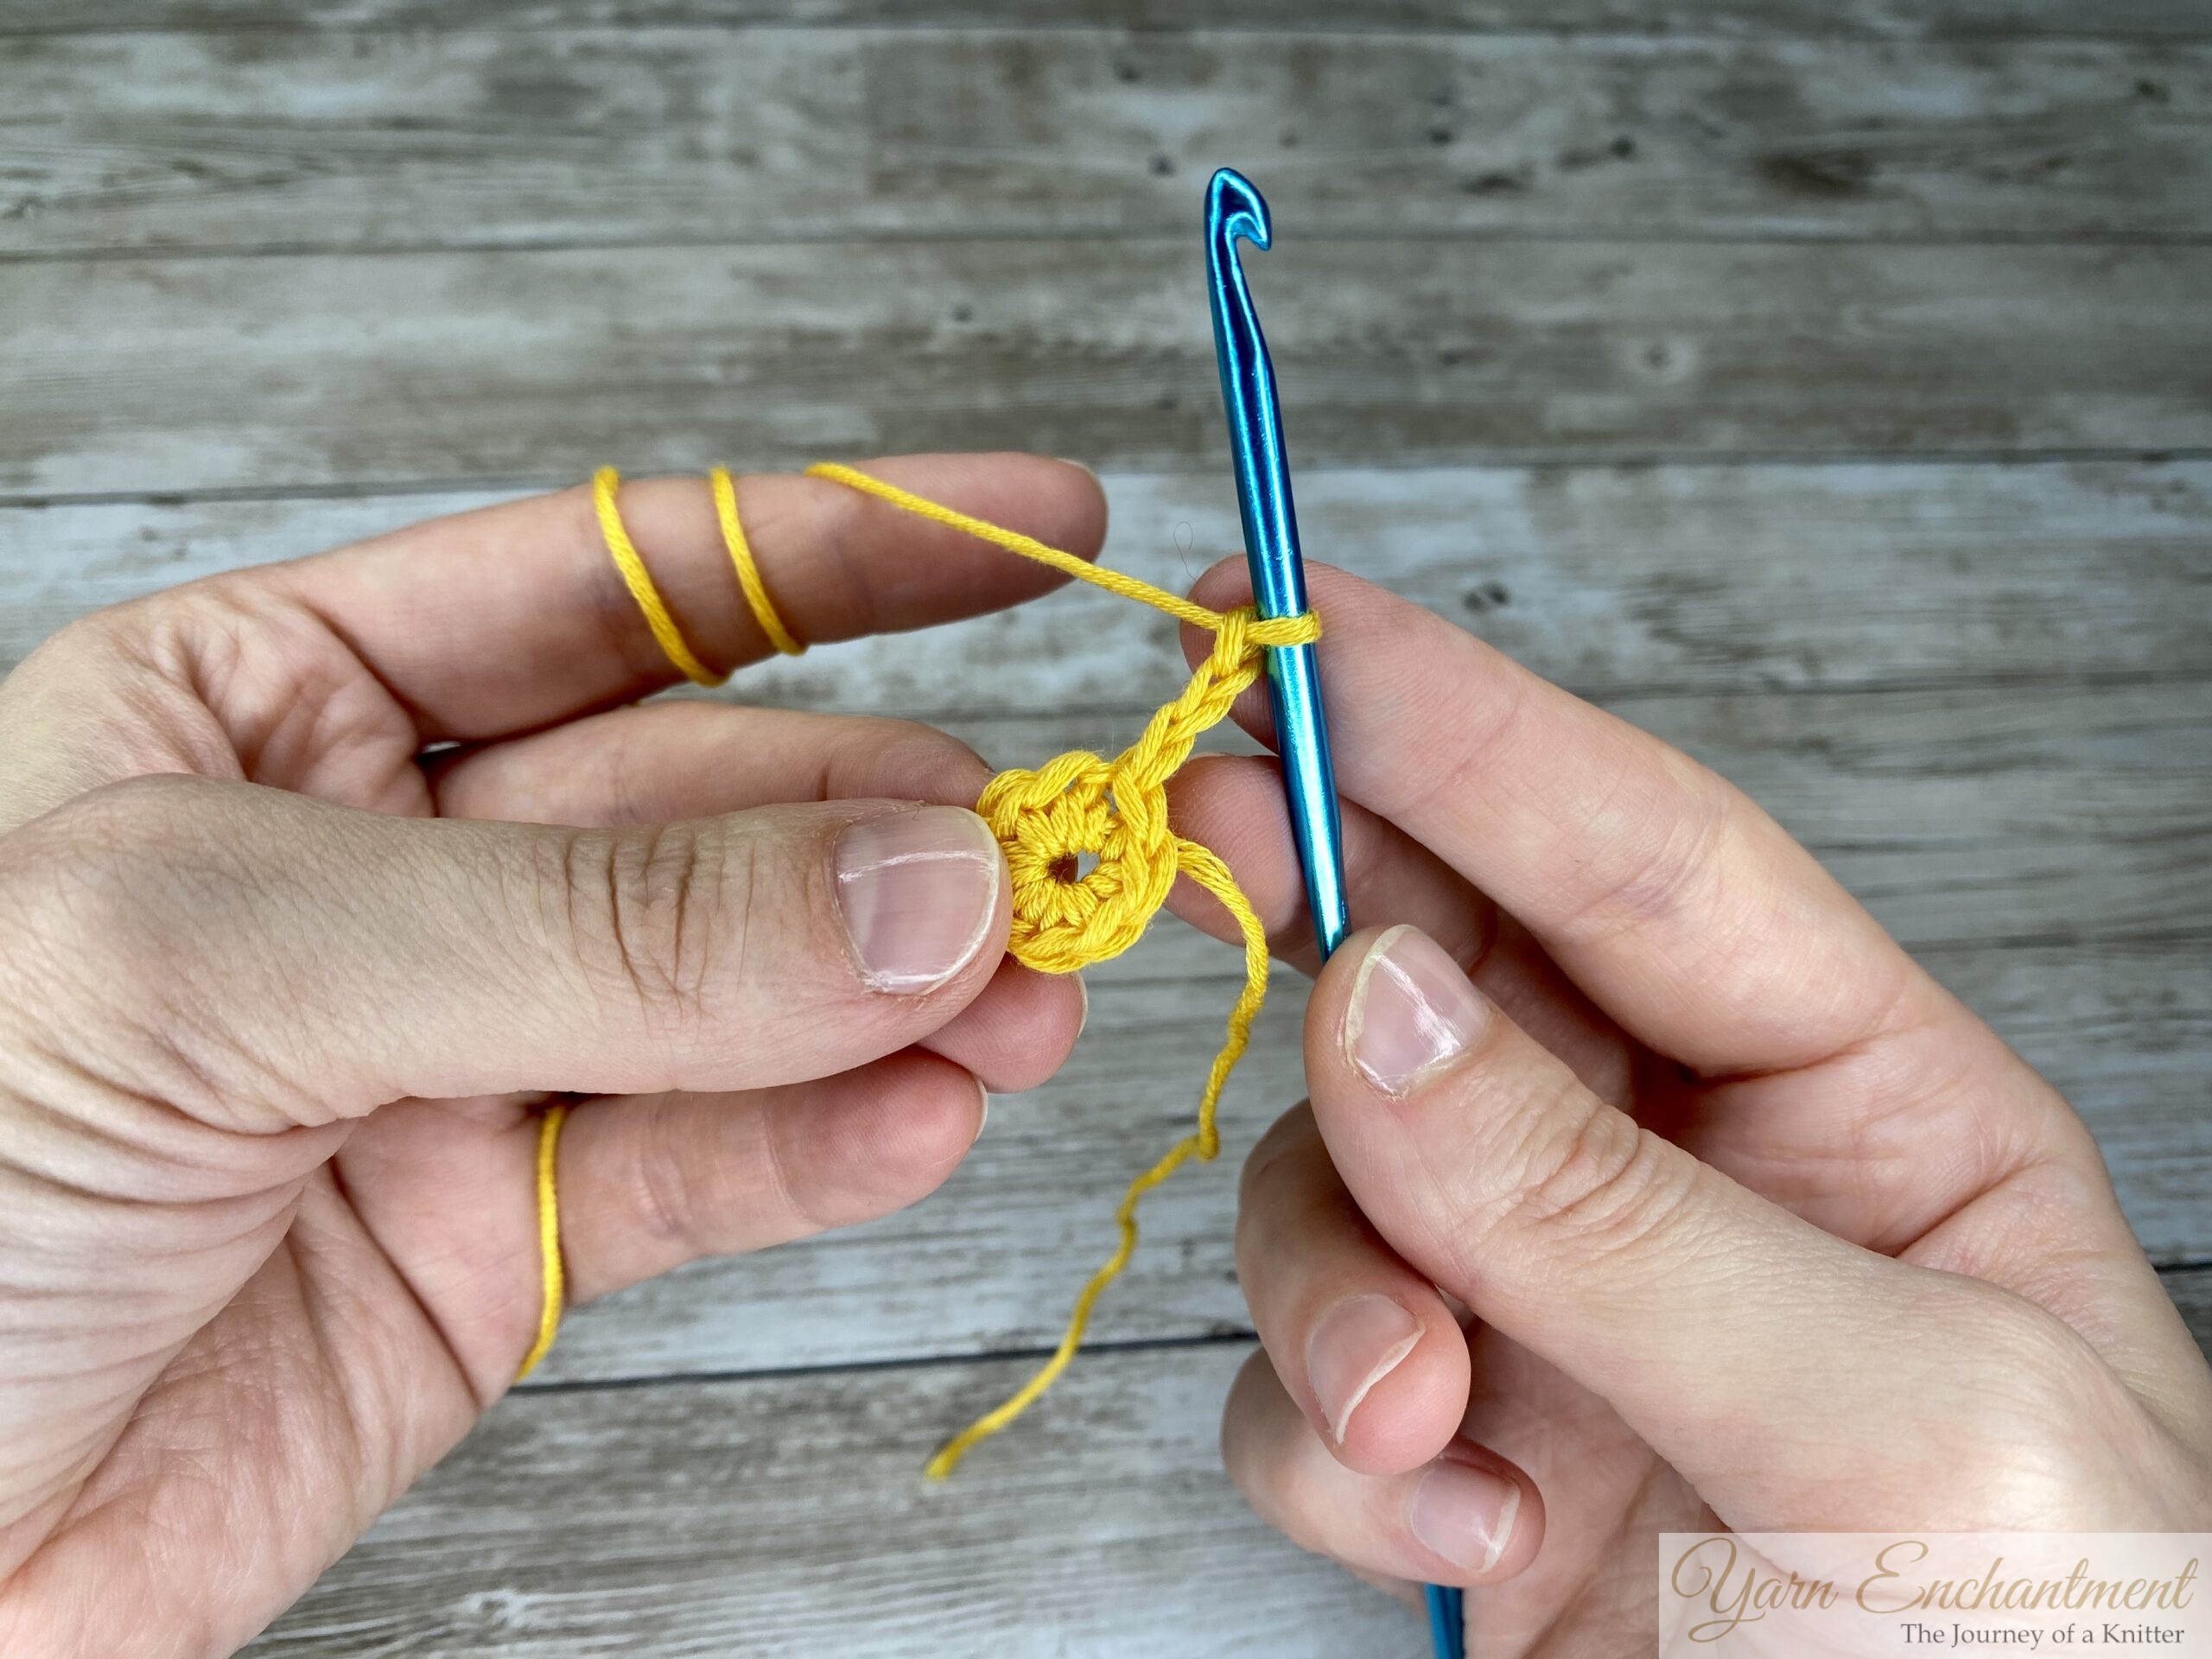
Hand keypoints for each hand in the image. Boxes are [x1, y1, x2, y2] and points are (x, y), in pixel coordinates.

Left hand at [0, 455, 1101, 1656]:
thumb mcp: (214, 963)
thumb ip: (591, 926)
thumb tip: (911, 885)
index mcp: (261, 704)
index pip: (607, 584)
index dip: (842, 546)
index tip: (1041, 532)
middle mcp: (378, 869)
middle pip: (712, 800)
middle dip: (894, 823)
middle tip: (1057, 856)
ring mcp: (450, 1063)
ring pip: (740, 998)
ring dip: (905, 996)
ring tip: (1031, 1005)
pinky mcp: (495, 1251)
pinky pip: (702, 1176)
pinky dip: (830, 1148)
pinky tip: (928, 1117)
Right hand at [1168, 563, 2211, 1652]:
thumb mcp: (1893, 1434)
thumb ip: (1618, 1219)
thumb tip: (1379, 1009)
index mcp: (1868, 1107)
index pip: (1644, 859)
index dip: (1466, 725)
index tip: (1296, 617)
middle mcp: (1693, 1181)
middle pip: (1448, 978)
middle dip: (1326, 932)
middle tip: (1200, 845)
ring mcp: (1560, 1315)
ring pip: (1334, 1188)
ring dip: (1335, 1295)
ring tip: (1421, 1432)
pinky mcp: (1459, 1458)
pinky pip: (1302, 1387)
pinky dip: (1329, 1455)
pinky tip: (1452, 1539)